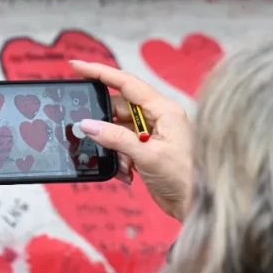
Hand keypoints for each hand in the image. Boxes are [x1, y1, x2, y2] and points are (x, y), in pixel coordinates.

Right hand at [70, 60, 194, 218]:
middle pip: (119, 108)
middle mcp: (158, 117)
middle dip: (105, 125)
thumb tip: (87, 125)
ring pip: (118, 130)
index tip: (76, 67)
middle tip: (89, 134)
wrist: (196, 205)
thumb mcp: (147, 156)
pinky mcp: (148, 150)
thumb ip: (115, 138)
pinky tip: (126, 173)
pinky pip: (123, 147)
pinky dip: (119, 159)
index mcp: (164, 109)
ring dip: (114, 148)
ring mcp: (153, 134)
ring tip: (123, 165)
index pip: (126, 83)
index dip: (99, 73)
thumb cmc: (184, 178)